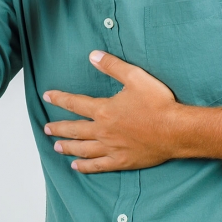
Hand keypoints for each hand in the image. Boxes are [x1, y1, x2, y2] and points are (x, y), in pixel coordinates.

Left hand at [42, 51, 185, 173]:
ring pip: (83, 149)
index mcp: (104, 110)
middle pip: (74, 130)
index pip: (75, 103)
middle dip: (59, 128)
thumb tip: (93, 55)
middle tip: (46, 128)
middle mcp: (103, 131)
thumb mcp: (135, 77)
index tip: (47, 96)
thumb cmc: (158, 103)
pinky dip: (85, 166)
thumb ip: (112, 66)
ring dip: (67, 147)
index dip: (59, 99)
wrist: (175, 130)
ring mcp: (111, 148)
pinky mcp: (122, 161)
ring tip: (56, 147)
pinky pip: (98, 165)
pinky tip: (76, 167)